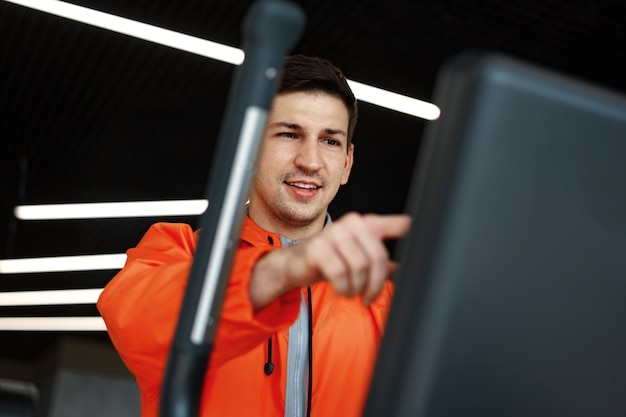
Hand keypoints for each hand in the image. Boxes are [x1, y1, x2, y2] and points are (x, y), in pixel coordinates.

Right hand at [249, 212, 410, 309]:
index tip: (424, 245)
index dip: (415, 232)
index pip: (399, 224)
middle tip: (368, 296)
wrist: (294, 265)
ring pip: (360, 267)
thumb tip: (403, 269)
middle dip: (376, 283)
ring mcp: (333, 233)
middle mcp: (352, 223)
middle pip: (378, 257)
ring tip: (351, 292)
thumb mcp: (358, 258)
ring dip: (357, 287)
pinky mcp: (318, 247)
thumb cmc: (330, 261)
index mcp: (367, 224)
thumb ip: (380, 260)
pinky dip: (343, 288)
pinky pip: (340, 273)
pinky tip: (341, 290)